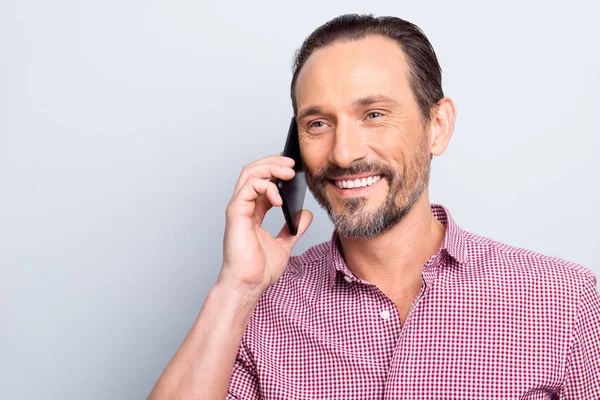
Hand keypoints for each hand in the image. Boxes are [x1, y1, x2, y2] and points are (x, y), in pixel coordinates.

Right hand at [219, 155, 312, 292]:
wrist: (250, 284)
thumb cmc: (259, 269)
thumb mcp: (285, 244)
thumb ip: (294, 228)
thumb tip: (306, 214)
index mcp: (254, 211)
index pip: (262, 180)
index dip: (276, 169)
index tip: (294, 167)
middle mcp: (244, 206)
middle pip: (254, 170)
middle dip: (273, 162)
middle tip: (292, 163)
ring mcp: (239, 208)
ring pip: (249, 173)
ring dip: (270, 168)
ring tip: (288, 173)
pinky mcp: (236, 213)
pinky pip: (248, 188)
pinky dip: (265, 186)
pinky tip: (279, 198)